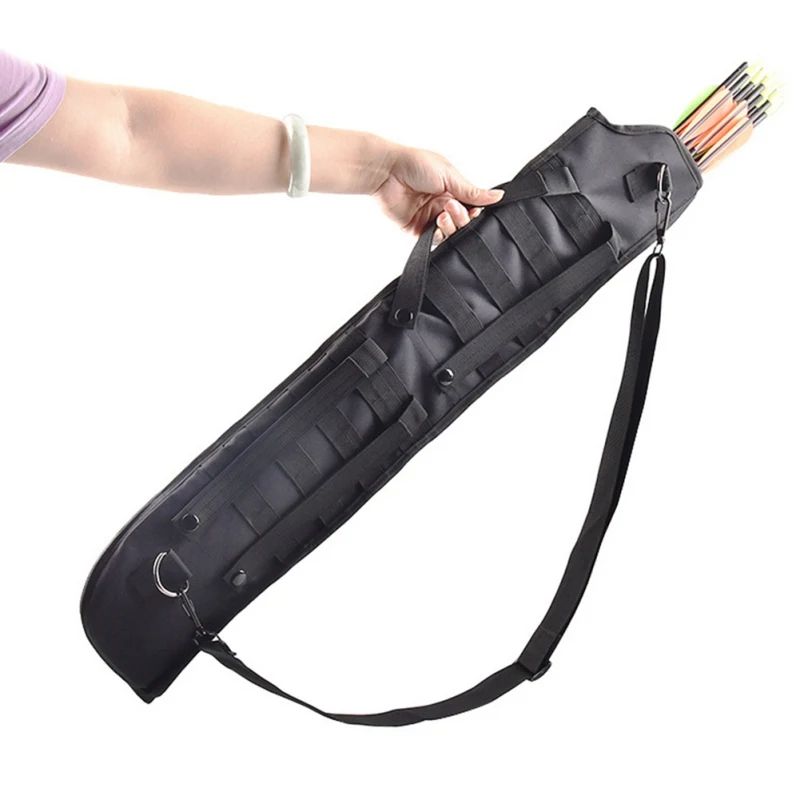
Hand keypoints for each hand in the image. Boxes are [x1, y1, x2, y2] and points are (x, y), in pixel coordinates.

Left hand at [372, 146, 503, 243]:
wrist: (386, 172)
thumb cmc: (414, 164)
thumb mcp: (449, 176)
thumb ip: (472, 192)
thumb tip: (498, 196)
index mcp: (453, 190)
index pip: (473, 208)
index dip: (476, 212)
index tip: (475, 210)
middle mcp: (444, 205)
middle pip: (463, 223)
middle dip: (462, 218)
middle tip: (450, 206)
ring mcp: (431, 219)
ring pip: (451, 234)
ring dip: (451, 227)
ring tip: (442, 214)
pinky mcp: (418, 230)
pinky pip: (434, 241)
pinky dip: (440, 236)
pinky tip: (437, 224)